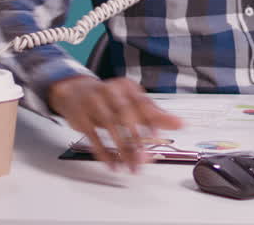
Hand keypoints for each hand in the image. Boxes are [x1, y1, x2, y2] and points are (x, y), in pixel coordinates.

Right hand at [47, 75, 182, 172]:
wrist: (74, 90)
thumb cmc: (109, 98)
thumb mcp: (131, 101)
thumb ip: (154, 114)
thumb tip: (180, 123)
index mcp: (127, 87)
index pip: (142, 103)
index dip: (152, 122)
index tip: (159, 139)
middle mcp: (110, 91)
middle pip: (126, 114)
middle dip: (136, 139)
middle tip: (145, 159)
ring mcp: (93, 103)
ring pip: (110, 126)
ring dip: (122, 149)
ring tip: (131, 166)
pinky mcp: (81, 117)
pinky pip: (93, 136)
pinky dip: (104, 153)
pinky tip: (113, 164)